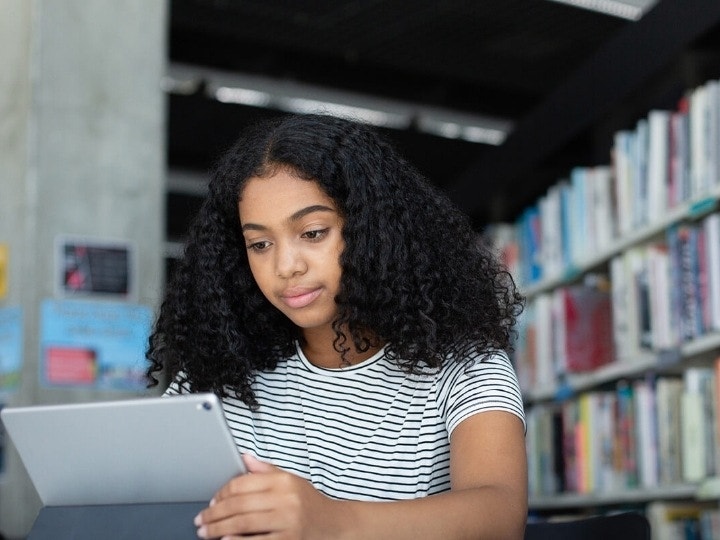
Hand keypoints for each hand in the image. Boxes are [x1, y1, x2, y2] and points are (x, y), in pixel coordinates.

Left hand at [194, 454, 338, 538]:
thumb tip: (244, 457)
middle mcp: (285, 499)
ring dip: (219, 528)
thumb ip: (266, 470)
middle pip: (239, 504)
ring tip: (206, 532)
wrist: (332, 525)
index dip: (222, 493)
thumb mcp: (291, 480)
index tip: (211, 502)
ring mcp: (287, 521)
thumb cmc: (308, 502)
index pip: (243, 483)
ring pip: (243, 523)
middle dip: (215, 513)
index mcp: (283, 481)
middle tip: (201, 520)